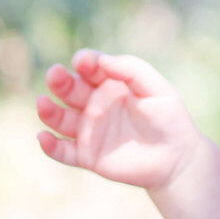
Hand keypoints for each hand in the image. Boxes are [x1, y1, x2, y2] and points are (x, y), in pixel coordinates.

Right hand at [36, 49, 201, 190]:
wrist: (177, 157)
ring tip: (43, 102)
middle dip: (60, 81)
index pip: (89, 68)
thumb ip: (131, 70)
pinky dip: (50, 146)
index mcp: (109, 84)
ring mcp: (89, 130)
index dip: (85, 62)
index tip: (84, 62)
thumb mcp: (156, 88)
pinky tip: (43, 137)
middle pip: (69, 90)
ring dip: (49, 111)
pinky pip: (63, 152)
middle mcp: (94, 105)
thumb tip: (102, 61)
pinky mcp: (88, 156)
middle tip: (55, 75)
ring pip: (60, 119)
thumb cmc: (169, 118)